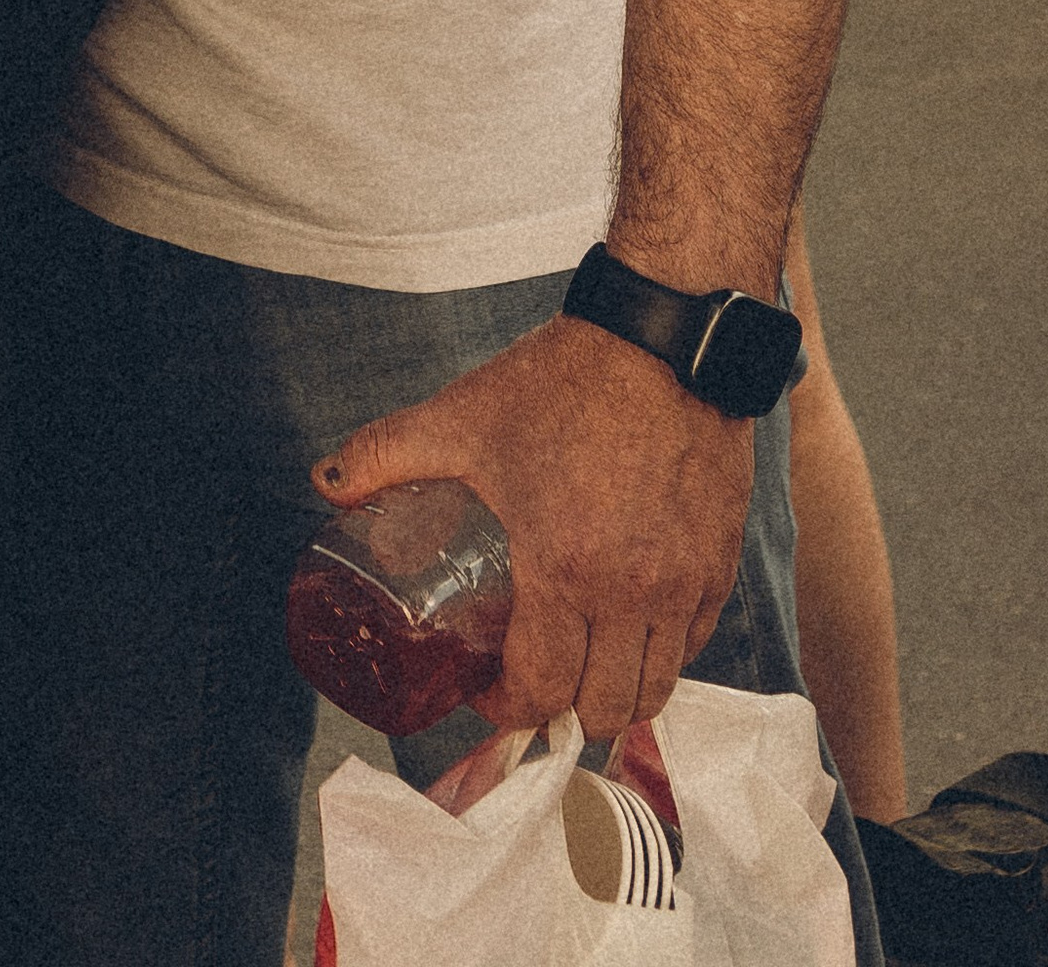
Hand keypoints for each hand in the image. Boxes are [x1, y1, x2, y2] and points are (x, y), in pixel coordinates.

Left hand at [314, 316, 752, 735]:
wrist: (662, 334)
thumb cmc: (565, 379)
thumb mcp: (464, 416)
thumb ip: (387, 453)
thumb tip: (327, 483)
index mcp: (567, 570)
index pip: (540, 691)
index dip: (504, 708)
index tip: (484, 688)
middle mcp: (634, 593)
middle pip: (606, 710)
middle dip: (561, 714)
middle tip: (531, 683)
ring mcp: (686, 582)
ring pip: (659, 688)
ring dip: (616, 693)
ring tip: (581, 665)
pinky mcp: (720, 561)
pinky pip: (697, 641)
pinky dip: (663, 653)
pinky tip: (631, 627)